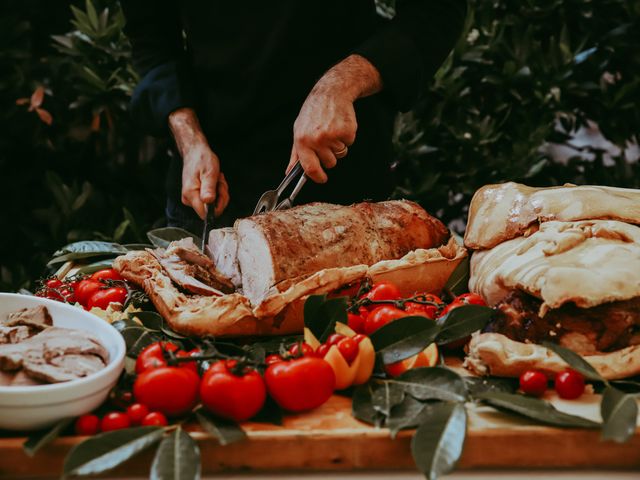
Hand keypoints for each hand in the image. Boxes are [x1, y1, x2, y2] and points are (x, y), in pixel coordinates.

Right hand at [181, 144, 228, 218]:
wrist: (195, 152)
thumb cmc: (201, 160)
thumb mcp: (209, 173)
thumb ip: (209, 188)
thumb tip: (208, 202)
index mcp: (191, 194)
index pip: (206, 214)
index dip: (217, 206)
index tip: (220, 191)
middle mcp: (189, 199)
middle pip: (212, 210)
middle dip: (221, 196)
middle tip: (219, 181)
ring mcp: (192, 198)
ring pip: (214, 204)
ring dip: (220, 191)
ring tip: (216, 178)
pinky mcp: (196, 196)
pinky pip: (212, 199)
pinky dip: (217, 190)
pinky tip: (214, 180)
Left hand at [287, 55, 381, 182]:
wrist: (331, 92)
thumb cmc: (313, 112)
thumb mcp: (298, 131)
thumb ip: (296, 154)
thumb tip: (289, 171)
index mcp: (302, 141)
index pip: (310, 168)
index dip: (317, 177)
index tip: (322, 178)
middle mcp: (316, 139)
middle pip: (330, 163)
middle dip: (330, 154)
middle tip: (326, 139)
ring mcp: (332, 135)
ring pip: (341, 154)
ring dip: (339, 145)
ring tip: (332, 130)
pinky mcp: (346, 131)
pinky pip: (349, 143)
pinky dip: (347, 136)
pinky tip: (340, 125)